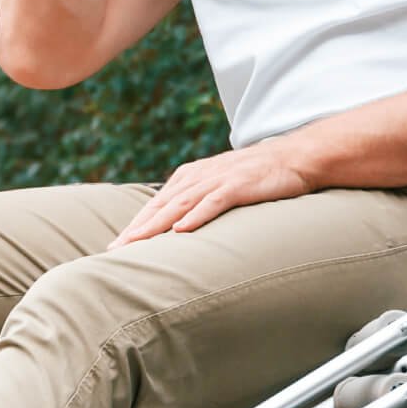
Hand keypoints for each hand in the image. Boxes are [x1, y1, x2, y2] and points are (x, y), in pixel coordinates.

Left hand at [107, 141, 314, 247]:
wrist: (292, 158)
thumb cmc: (255, 177)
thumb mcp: (218, 186)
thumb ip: (196, 201)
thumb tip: (176, 227)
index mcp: (189, 177)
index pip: (155, 205)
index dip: (135, 225)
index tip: (114, 247)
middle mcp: (197, 177)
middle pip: (160, 206)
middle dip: (136, 228)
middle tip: (114, 250)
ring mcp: (217, 180)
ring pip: (179, 205)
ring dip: (156, 225)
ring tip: (136, 242)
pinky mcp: (237, 185)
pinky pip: (213, 202)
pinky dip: (196, 215)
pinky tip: (182, 230)